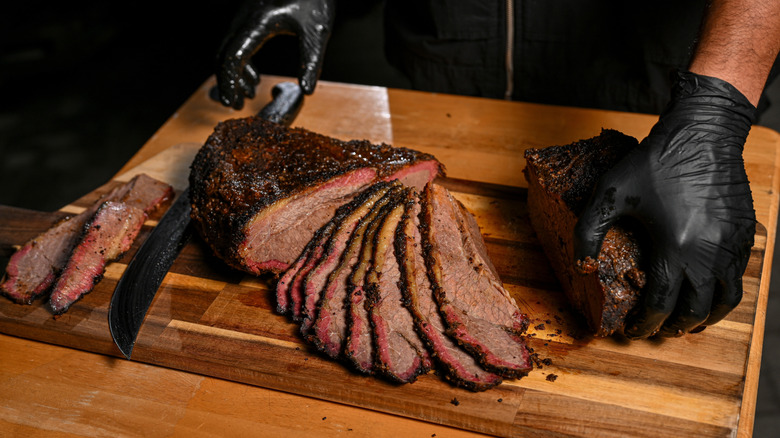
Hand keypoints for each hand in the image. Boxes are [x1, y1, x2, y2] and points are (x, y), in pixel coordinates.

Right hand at [215, 0, 334, 108]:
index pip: (232, 57)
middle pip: (223, 54)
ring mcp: (244, 14)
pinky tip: (253, 76)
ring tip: (248, 94)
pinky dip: (240, 61)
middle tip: (237, 105)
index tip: (234, 103)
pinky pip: (236, 40)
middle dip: (227, 82)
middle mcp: (244, 17)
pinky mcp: (249, 14)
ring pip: (227, 47)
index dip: (230, 82)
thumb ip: (310, 61)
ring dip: (234, 73)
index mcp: (258, 22)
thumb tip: (307, 90)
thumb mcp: (317, 30)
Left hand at [574, 70, 756, 338]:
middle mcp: (710, 254)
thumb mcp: (610, 193)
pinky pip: (738, 277)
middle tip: (657, 329)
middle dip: (674, 327)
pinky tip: (704, 290)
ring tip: (684, 320)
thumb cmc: (654, 163)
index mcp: (676, 247)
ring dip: (704, 317)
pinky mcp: (745, 235)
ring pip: (725, 300)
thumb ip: (588, 231)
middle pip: (696, 311)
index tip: (633, 330)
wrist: (702, 134)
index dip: (646, 324)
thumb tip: (581, 267)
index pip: (662, 305)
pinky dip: (721, 294)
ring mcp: (733, 246)